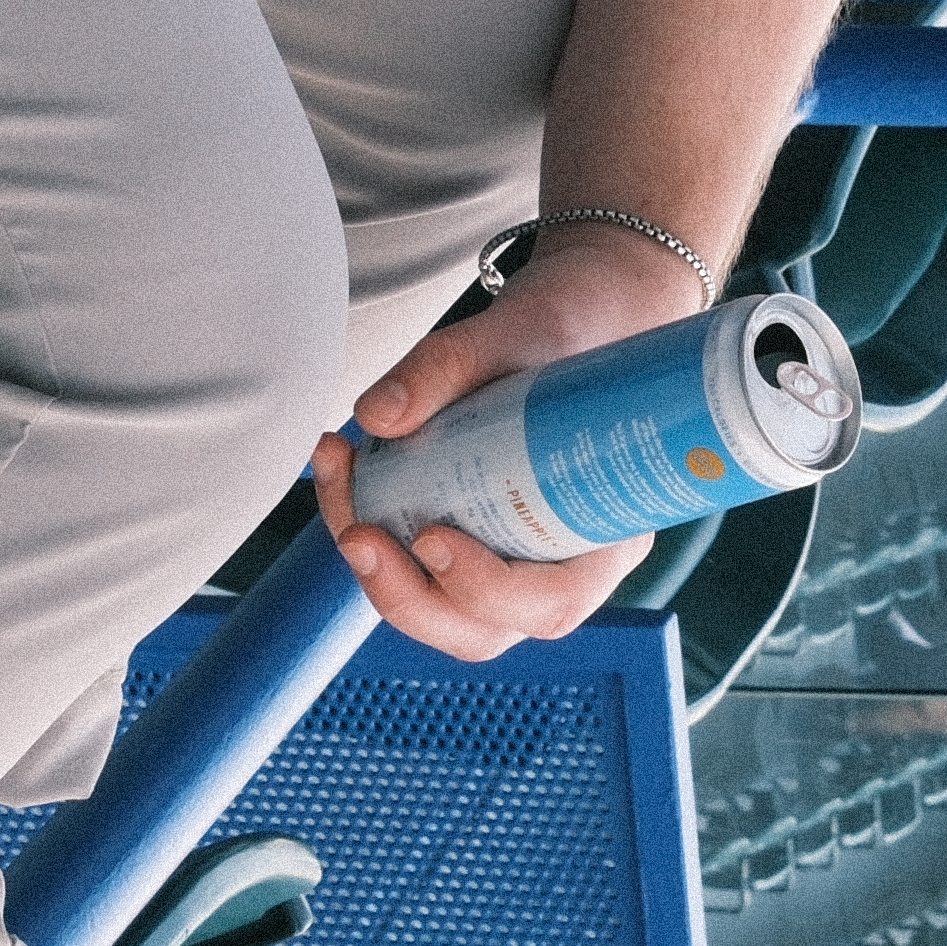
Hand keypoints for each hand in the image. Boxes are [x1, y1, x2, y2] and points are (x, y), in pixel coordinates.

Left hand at [310, 216, 726, 661]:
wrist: (580, 316)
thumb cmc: (575, 328)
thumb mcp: (523, 328)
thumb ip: (452, 364)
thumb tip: (378, 414)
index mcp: (606, 534)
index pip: (550, 602)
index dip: (487, 590)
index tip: (433, 536)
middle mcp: (561, 564)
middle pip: (482, 629)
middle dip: (406, 596)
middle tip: (358, 534)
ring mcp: (512, 561)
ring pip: (439, 610)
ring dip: (374, 563)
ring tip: (339, 474)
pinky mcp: (468, 537)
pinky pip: (414, 563)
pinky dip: (368, 520)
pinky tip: (341, 460)